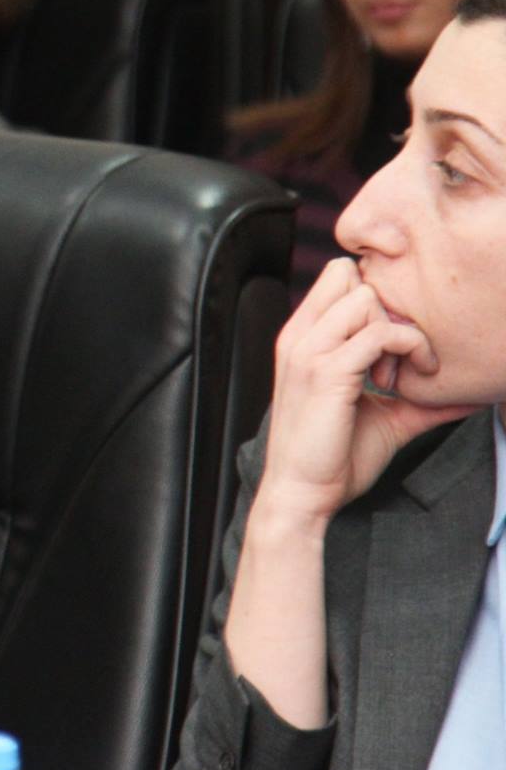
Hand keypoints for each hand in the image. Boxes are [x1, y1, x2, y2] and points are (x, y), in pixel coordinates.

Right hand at [261, 259, 474, 523]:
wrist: (303, 493)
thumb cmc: (333, 457)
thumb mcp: (383, 416)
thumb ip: (419, 397)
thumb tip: (471, 392)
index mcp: (302, 339)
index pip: (338, 277)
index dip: (375, 296)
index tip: (397, 338)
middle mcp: (299, 336)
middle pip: (351, 275)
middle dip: (388, 308)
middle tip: (403, 354)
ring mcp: (309, 351)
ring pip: (366, 298)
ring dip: (399, 329)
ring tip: (407, 370)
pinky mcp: (327, 372)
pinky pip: (380, 334)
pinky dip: (408, 349)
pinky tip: (412, 379)